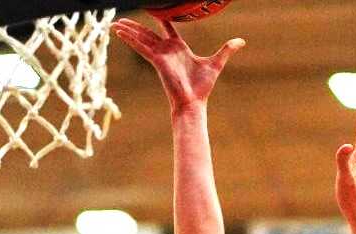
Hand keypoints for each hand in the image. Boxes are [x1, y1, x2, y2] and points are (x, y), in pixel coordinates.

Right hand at [112, 17, 243, 112]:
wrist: (193, 102)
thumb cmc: (202, 87)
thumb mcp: (216, 63)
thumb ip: (226, 50)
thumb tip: (241, 41)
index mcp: (179, 48)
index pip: (168, 29)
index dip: (162, 18)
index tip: (155, 10)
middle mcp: (167, 50)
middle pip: (148, 33)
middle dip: (135, 26)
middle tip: (122, 18)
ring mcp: (160, 55)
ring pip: (141, 38)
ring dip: (128, 30)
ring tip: (114, 23)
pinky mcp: (156, 60)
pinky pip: (141, 47)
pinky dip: (130, 39)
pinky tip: (119, 32)